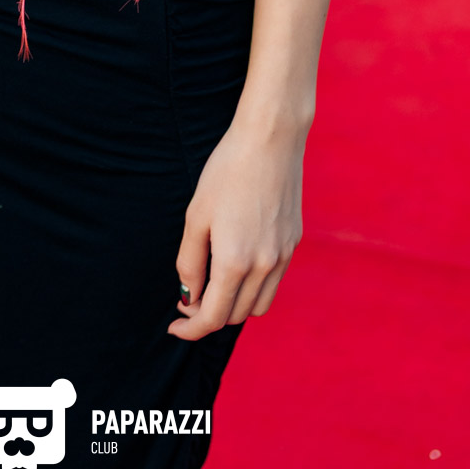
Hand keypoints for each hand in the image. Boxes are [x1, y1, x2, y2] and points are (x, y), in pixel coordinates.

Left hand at [167, 114, 307, 339]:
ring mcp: (283, 256)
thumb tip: (189, 296)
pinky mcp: (293, 243)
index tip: (175, 325)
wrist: (271, 140)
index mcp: (235, 262)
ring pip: (258, 305)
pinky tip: (238, 265)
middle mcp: (264, 266)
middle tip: (190, 296)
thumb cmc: (227, 171)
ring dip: (234, 305)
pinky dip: (254, 287)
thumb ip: (190, 262)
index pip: (213, 318)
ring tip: (215, 284)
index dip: (191, 328)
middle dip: (210, 315)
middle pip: (235, 316)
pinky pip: (273, 283)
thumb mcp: (196, 215)